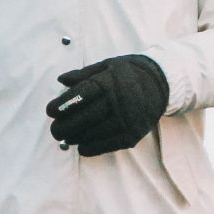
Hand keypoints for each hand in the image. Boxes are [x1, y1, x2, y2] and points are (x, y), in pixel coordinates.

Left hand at [46, 55, 168, 155]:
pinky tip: (81, 147)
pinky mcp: (135, 132)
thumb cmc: (129, 73)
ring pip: (96, 133)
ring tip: (66, 138)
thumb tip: (61, 80)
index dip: (64, 104)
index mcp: (110, 81)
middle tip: (54, 130)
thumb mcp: (108, 65)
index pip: (82, 94)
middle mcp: (119, 100)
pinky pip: (110, 144)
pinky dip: (93, 148)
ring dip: (77, 138)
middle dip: (65, 126)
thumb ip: (83, 74)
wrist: (163, 82)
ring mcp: (129, 118)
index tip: (50, 111)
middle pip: (87, 116)